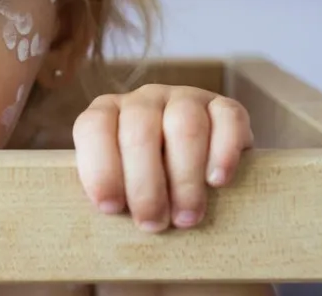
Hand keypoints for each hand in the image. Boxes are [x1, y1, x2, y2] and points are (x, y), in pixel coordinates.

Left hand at [72, 84, 252, 231]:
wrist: (198, 167)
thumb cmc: (148, 183)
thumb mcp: (120, 183)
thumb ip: (112, 190)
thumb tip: (111, 213)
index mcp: (108, 113)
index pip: (94, 127)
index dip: (100, 168)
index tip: (111, 208)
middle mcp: (144, 99)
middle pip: (139, 132)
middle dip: (145, 185)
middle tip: (153, 223)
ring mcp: (184, 98)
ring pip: (185, 126)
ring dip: (185, 178)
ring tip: (187, 217)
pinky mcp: (223, 106)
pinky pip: (227, 118)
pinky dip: (223, 152)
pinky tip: (217, 182)